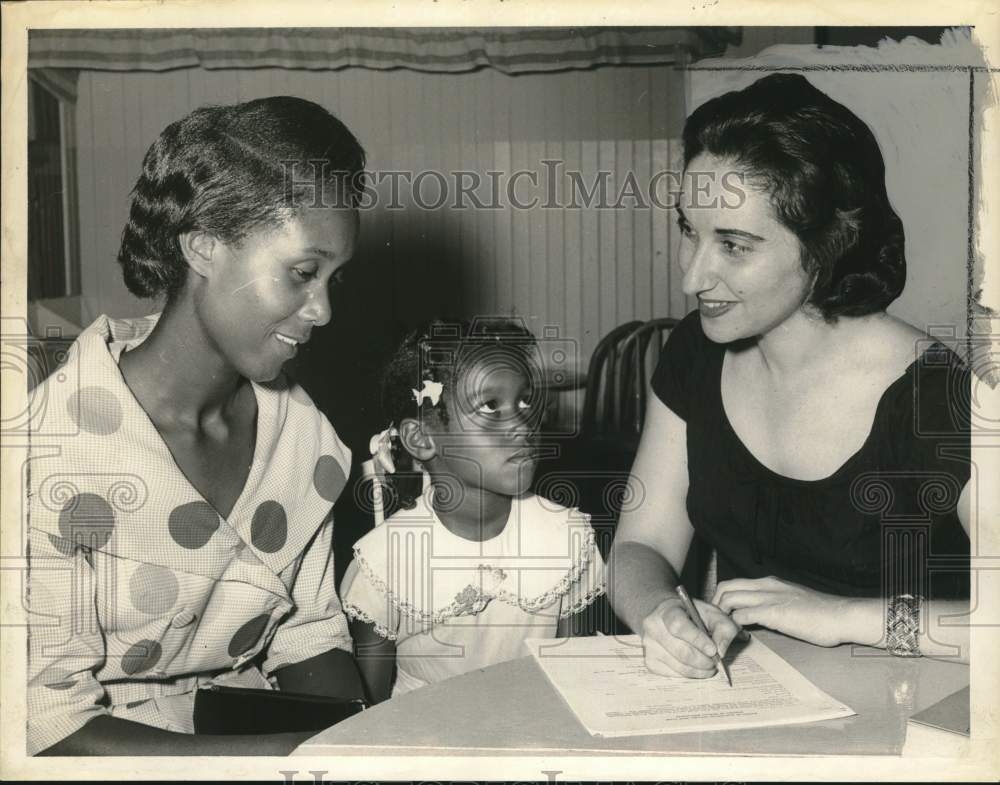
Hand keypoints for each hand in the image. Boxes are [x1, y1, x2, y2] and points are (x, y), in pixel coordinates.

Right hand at [640, 595, 741, 678]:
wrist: (667, 616)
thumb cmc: (693, 615)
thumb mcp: (712, 613)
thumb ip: (724, 628)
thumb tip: (720, 651)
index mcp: (667, 610)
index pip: (679, 627)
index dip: (697, 640)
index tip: (713, 650)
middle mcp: (653, 627)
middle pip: (681, 651)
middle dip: (704, 660)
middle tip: (716, 661)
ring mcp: (649, 646)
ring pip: (679, 666)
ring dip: (700, 670)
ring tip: (709, 665)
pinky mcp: (650, 661)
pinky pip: (674, 675)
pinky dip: (690, 674)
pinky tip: (695, 666)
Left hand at [712, 576, 854, 646]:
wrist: (842, 616)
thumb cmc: (822, 613)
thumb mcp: (792, 601)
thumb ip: (775, 604)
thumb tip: (761, 615)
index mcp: (770, 582)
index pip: (735, 583)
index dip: (723, 598)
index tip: (722, 614)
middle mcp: (766, 585)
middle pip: (725, 587)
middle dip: (715, 605)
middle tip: (717, 624)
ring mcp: (768, 597)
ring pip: (728, 599)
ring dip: (721, 616)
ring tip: (723, 632)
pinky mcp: (772, 613)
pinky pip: (741, 616)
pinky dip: (732, 628)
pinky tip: (736, 638)